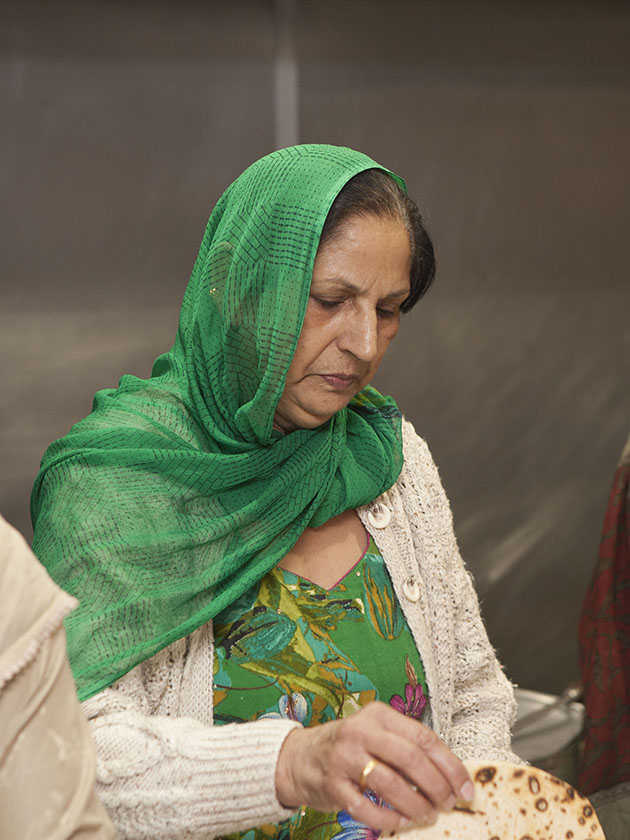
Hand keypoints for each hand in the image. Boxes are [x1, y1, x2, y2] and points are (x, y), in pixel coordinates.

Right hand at [275, 701, 472, 833]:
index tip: (464, 787)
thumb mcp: (376, 735)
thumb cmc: (348, 748)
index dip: (449, 765)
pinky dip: (389, 818)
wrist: (300, 758)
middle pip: (409, 758)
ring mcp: (344, 757)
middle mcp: (360, 731)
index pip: (423, 737)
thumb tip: (449, 776)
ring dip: (415, 805)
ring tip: (427, 816)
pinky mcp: (332, 784)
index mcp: (378, 714)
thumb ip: (405, 748)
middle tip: (448, 803)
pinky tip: (401, 822)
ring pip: (390, 783)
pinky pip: (366, 808)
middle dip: (436, 786)